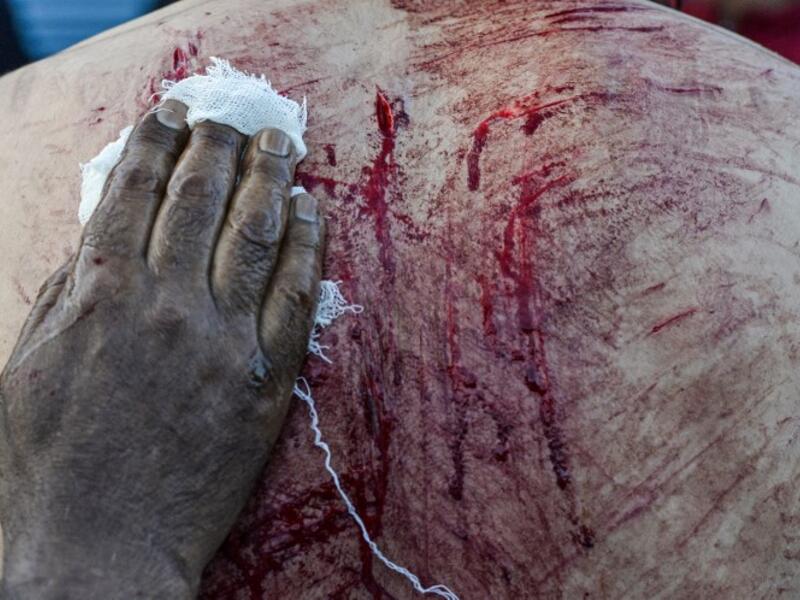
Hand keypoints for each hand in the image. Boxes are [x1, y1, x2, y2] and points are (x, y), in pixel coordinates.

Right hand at [0, 101, 323, 598]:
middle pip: (201, 199)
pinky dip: (307, 249)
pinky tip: (314, 217)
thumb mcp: (27, 365)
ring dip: (272, 179)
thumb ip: (68, 294)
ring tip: (283, 145)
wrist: (101, 552)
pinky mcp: (264, 379)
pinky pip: (295, 298)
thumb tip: (102, 236)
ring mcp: (222, 339)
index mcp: (99, 293)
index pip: (135, 191)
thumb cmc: (48, 466)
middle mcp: (166, 302)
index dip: (158, 142)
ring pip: (255, 235)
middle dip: (220, 146)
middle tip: (234, 120)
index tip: (176, 113)